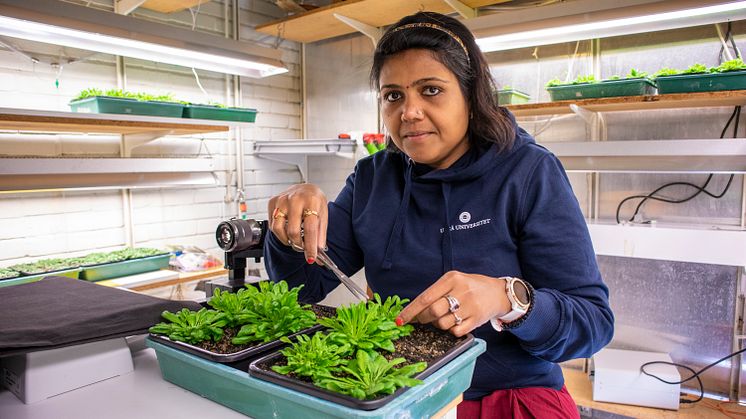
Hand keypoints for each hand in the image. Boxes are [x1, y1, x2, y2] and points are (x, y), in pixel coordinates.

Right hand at [268, 184, 327, 263]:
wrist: (306, 189)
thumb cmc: (314, 202)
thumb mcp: (323, 216)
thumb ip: (320, 235)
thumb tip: (318, 253)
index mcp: (312, 201)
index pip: (310, 228)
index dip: (310, 246)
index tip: (311, 258)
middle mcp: (295, 199)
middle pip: (292, 231)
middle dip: (298, 244)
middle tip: (303, 247)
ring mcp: (282, 200)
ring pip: (278, 229)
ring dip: (286, 240)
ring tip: (294, 239)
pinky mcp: (272, 202)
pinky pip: (272, 225)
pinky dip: (279, 233)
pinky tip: (287, 230)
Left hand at [396, 271, 511, 336]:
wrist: (498, 292)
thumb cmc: (471, 286)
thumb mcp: (454, 280)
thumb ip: (436, 292)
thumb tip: (414, 310)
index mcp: (452, 279)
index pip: (425, 297)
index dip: (410, 311)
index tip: (400, 320)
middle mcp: (461, 291)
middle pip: (432, 312)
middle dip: (423, 318)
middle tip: (423, 318)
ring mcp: (470, 307)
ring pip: (442, 324)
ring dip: (437, 324)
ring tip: (444, 317)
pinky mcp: (476, 320)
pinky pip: (455, 331)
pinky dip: (450, 329)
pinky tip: (455, 322)